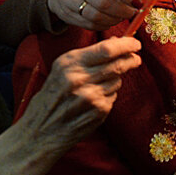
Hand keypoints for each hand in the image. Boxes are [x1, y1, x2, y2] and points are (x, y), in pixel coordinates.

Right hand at [0, 36, 141, 174]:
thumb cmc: (51, 97)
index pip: (107, 49)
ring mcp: (90, 97)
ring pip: (117, 81)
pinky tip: (94, 100)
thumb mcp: (61, 70)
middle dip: (131, 60)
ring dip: (116, 80)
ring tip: (99, 85)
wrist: (39, 132)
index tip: (135, 44)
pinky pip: (113, 97)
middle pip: (118, 64)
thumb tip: (115, 42)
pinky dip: (108, 95)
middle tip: (135, 58)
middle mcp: (79, 79)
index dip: (126, 45)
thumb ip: (88, 56)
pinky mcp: (98, 112)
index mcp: (69, 63)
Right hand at [48, 0, 139, 29]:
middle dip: (122, 11)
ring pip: (96, 16)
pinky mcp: (64, 13)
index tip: (138, 3)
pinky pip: (88, 24)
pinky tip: (109, 22)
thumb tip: (136, 2)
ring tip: (121, 17)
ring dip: (113, 20)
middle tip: (131, 13)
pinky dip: (102, 25)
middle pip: (104, 3)